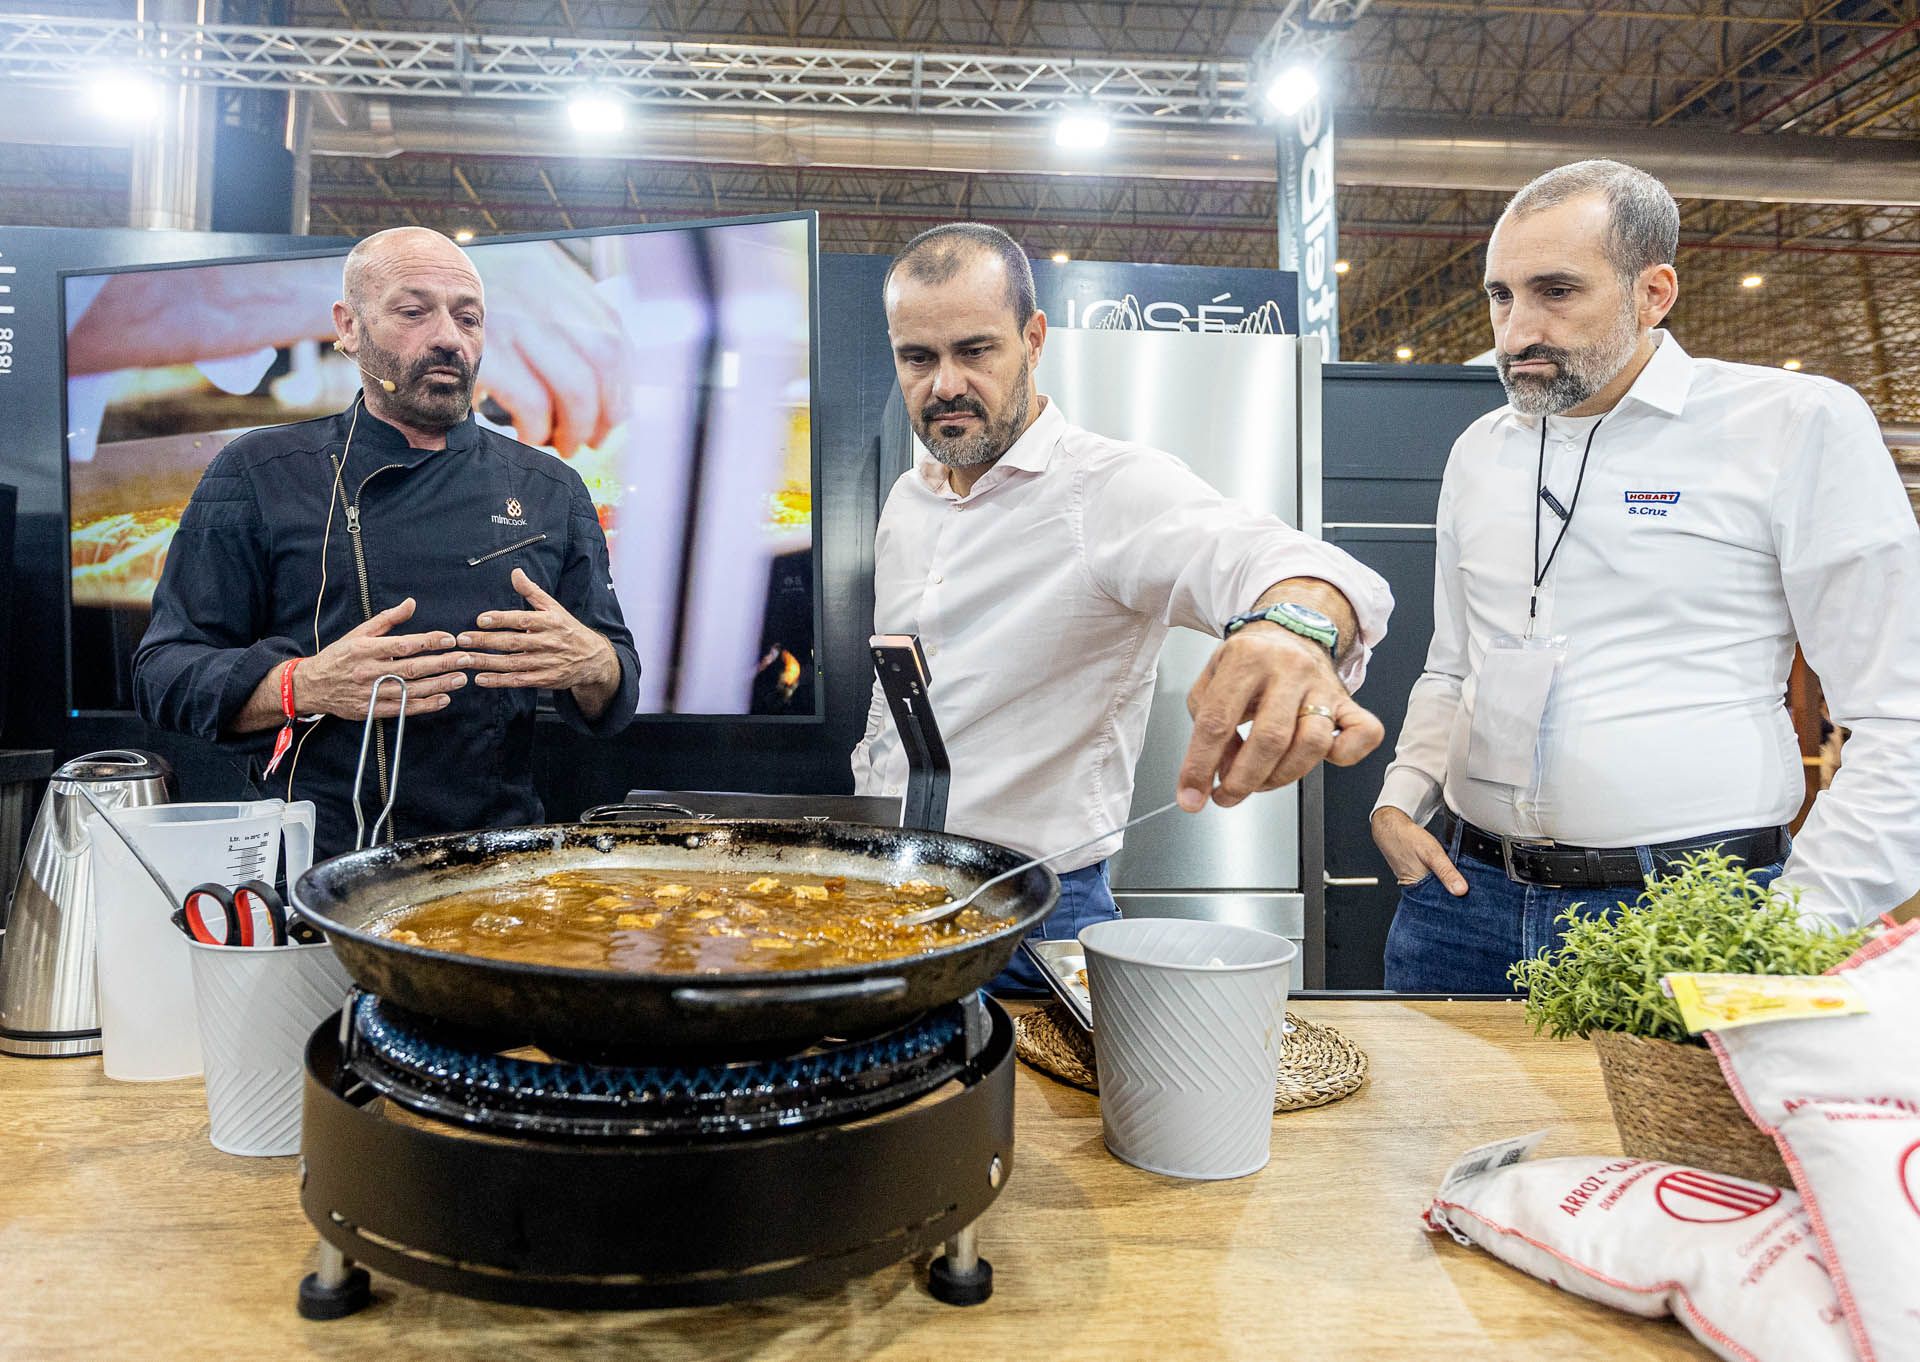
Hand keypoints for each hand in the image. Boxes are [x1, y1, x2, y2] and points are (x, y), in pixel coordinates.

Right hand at [294, 598, 467, 717]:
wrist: (312, 686)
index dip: (428, 642)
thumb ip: (387, 619)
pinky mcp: (371, 709)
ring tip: (460, 679)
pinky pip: (402, 708)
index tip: (450, 639)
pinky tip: (443, 699)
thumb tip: (411, 603)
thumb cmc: (339, 656)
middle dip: (441, 664)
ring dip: (438, 685)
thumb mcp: (359, 633)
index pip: (402, 644)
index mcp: (365, 649)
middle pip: (411, 668)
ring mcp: (370, 692)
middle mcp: (368, 671)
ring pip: (410, 690)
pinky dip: (424, 705)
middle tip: (465, 659)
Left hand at [458, 568, 618, 692]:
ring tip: (465, 659)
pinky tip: (481, 679)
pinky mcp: (544, 680)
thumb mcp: (554, 608)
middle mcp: (548, 643)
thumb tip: (515, 572)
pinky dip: (499, 681)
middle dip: (486, 641)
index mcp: (550, 622)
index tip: (481, 619)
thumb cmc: (568, 630)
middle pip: (513, 642)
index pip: (523, 619)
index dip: (501, 619)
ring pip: (512, 663)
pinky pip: (518, 681)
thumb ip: (532, 592)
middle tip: (463, 639)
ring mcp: (546, 663)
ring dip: (486, 662)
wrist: (593, 659)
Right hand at [471, 242, 625, 454]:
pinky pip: (530, 401)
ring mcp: (508, 318)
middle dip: (604, 413)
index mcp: (548, 270)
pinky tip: (529, 434)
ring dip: (575, 427)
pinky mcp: (479, 349)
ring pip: (575, 386)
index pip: (613, 332)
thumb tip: (598, 374)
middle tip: (591, 438)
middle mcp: (535, 288)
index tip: (614, 413)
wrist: (389, 272)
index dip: (621, 383)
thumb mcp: (507, 281)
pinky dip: (537, 428)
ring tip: (562, 442)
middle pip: (602, 361)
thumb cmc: (450, 291)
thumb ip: (550, 312)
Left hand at [1177, 624, 1384, 810]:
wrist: (1292, 630)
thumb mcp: (1211, 679)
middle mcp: (1288, 668)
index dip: (1200, 765)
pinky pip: (1364, 733)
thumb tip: (1218, 770)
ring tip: (1260, 781)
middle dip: (1243, 780)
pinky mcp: (1348, 700)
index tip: (1191, 795)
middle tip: (1226, 795)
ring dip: (1281, 776)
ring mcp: (1322, 685)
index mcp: (1246, 658)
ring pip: (1312, 743)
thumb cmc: (1250, 661)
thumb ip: (1205, 726)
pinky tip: (1320, 759)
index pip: (1217, 721)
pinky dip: (1345, 755)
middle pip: (1270, 738)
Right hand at [1370, 807, 1467, 895]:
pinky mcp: (1417, 875)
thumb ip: (1447, 872)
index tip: (1472, 895)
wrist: (1391, 828)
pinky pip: (1433, 880)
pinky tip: (1448, 869)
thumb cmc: (1408, 839)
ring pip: (1437, 887)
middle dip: (1455, 891)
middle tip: (1469, 885)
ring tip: (1459, 876)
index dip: (1458, 899)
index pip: (1442, 901)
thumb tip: (1461, 890)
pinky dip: (1442, 876)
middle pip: (1441, 895)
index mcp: (1418, 889)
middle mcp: (1416, 889)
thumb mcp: (1432, 854)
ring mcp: (1416, 882)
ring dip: (1449, 882)